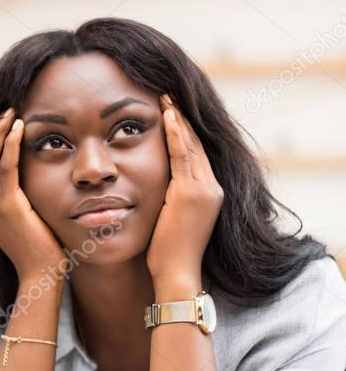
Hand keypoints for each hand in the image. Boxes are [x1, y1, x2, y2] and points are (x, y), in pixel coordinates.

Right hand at [0, 108, 65, 282]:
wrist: (42, 276)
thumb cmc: (43, 252)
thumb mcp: (29, 222)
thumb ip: (25, 203)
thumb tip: (36, 185)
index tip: (2, 124)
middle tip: (6, 112)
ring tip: (13, 114)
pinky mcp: (9, 207)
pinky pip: (5, 168)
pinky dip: (10, 144)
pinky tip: (19, 129)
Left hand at [146, 95, 223, 292]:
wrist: (177, 275)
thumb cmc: (169, 256)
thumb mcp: (173, 221)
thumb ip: (171, 200)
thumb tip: (158, 190)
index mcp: (210, 195)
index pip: (197, 156)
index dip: (186, 132)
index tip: (174, 112)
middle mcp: (212, 189)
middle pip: (197, 145)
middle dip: (183, 119)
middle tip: (170, 95)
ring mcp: (204, 190)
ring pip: (191, 146)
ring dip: (178, 120)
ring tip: (166, 98)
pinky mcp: (191, 193)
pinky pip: (183, 156)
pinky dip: (176, 134)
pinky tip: (168, 115)